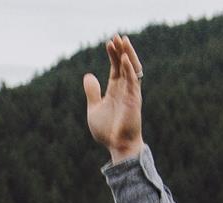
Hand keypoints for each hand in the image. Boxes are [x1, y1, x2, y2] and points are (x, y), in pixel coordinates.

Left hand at [83, 34, 144, 163]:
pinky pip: (132, 81)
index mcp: (116, 90)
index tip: (109, 43)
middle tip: (117, 36)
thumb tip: (88, 75)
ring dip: (127, 54)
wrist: (117, 146)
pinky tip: (124, 58)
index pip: (116, 68)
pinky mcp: (134, 100)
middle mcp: (125, 89)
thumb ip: (92, 93)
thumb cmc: (108, 131)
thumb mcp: (94, 109)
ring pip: (132, 69)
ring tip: (122, 40)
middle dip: (121, 50)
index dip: (113, 55)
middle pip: (124, 64)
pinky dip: (129, 69)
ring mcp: (131, 94)